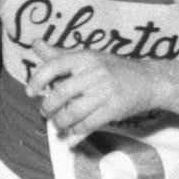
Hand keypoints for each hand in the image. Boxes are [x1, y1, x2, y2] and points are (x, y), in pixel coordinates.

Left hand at [26, 40, 148, 140]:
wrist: (148, 80)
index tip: (30, 91)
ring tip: (57, 124)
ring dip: (60, 123)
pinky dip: (75, 133)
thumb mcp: (88, 56)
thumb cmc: (113, 68)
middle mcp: (94, 73)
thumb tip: (36, 44)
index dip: (38, 79)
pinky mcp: (112, 110)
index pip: (54, 65)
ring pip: (72, 113)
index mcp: (85, 58)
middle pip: (60, 94)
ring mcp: (104, 92)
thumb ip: (60, 54)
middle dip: (47, 107)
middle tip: (45, 112)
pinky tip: (71, 135)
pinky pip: (87, 125)